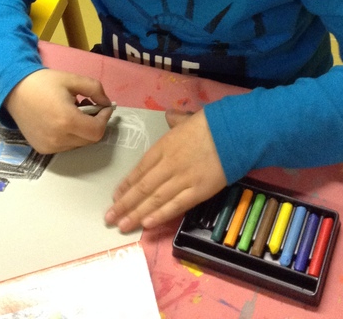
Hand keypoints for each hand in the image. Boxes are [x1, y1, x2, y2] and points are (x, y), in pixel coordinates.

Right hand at [5, 68, 114, 153]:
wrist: (14, 90)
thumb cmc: (44, 83)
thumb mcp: (72, 79)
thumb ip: (95, 90)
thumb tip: (107, 104)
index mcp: (67, 121)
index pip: (97, 131)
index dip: (104, 119)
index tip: (104, 106)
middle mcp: (58, 138)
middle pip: (89, 139)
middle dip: (94, 123)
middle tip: (89, 106)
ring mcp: (49, 146)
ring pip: (78, 144)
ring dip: (82, 130)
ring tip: (74, 112)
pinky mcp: (42, 149)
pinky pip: (65, 146)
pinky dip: (70, 136)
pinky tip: (62, 121)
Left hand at [105, 109, 226, 231]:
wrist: (233, 133)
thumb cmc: (210, 124)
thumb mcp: (186, 119)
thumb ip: (175, 121)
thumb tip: (169, 116)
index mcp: (163, 147)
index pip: (139, 169)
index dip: (126, 185)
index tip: (115, 197)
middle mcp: (168, 165)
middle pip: (142, 187)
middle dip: (124, 204)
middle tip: (109, 218)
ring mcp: (182, 179)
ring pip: (155, 200)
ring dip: (137, 214)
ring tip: (122, 225)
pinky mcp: (198, 191)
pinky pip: (175, 205)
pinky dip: (160, 215)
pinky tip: (147, 224)